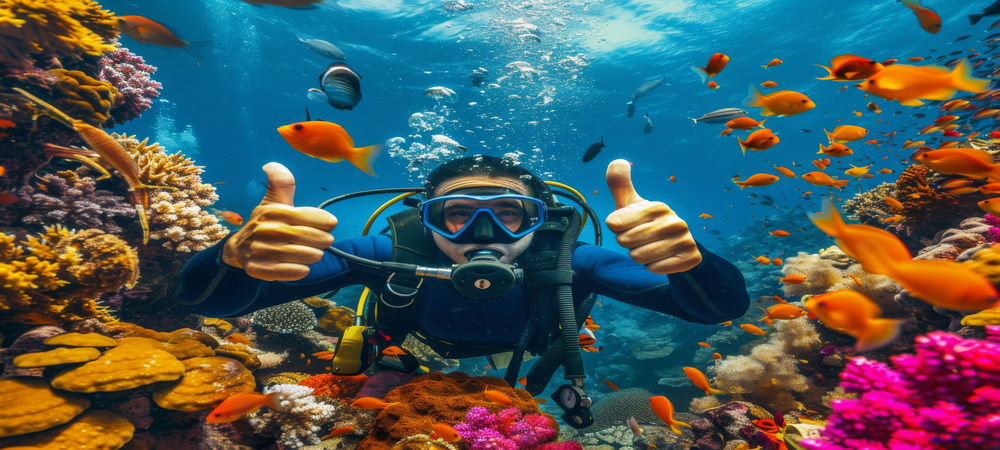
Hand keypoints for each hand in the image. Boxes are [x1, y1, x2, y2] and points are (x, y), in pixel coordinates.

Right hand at [222, 162, 336, 280]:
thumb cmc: (266, 223)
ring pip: (304, 255)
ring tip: (314, 253)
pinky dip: (300, 270)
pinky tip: (302, 267)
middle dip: (323, 240)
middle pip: (311, 237)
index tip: (330, 224)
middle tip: (324, 241)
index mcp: (273, 211)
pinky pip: (291, 272)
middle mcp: (266, 229)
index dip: (326, 221)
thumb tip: (271, 164)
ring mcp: (261, 250)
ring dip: (314, 255)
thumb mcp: (272, 201)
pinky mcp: (259, 268)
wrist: (239, 249)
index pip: (311, 216)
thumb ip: (280, 183)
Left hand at [605, 159, 701, 273]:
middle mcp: (674, 221)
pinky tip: (660, 260)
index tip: (627, 226)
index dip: (617, 229)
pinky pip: (656, 268)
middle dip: (627, 244)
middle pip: (626, 241)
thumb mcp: (631, 205)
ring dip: (639, 257)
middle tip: (639, 239)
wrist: (677, 247)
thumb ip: (619, 185)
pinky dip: (653, 267)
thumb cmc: (646, 224)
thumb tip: (617, 161)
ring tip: (649, 248)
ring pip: (640, 257)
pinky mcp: (691, 257)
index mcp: (657, 206)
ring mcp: (685, 239)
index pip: (615, 224)